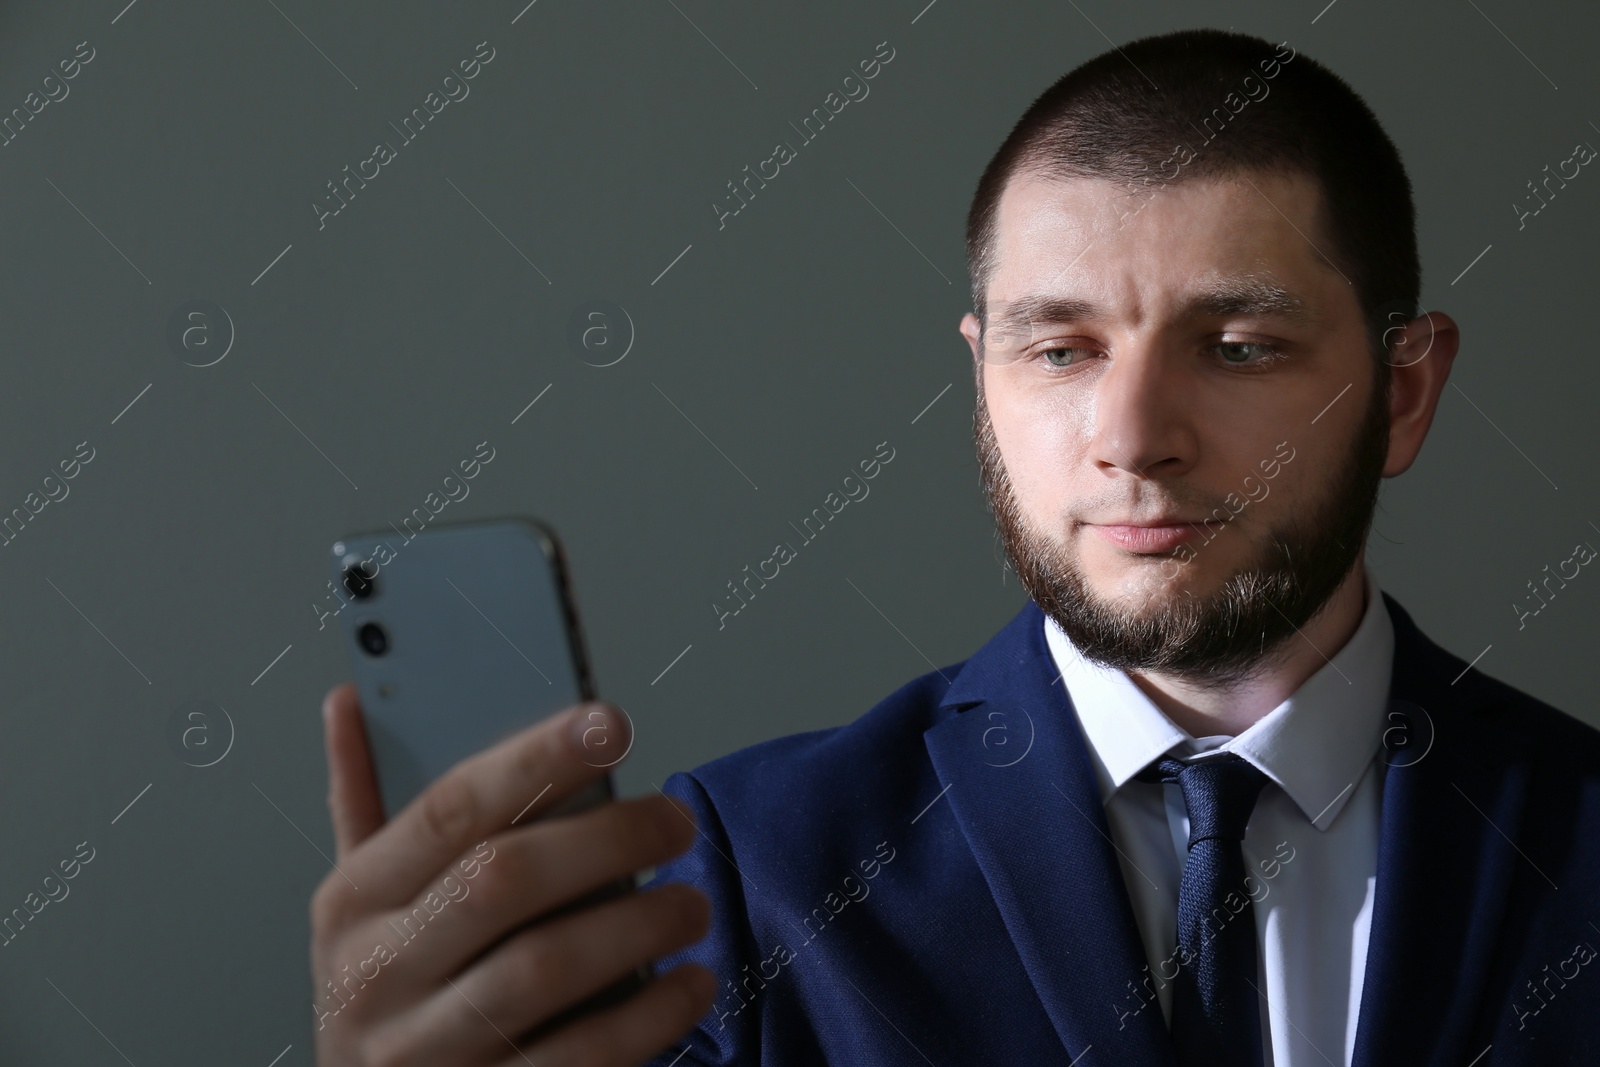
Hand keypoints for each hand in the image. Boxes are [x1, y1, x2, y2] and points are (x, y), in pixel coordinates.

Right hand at [311, 683, 714, 1065]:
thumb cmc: (383, 993)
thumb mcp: (357, 905)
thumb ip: (362, 803)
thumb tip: (351, 699)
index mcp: (353, 901)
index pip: (449, 809)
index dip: (534, 758)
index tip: (609, 723)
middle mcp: (376, 973)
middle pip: (504, 880)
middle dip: (608, 840)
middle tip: (677, 822)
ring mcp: (424, 1050)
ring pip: (545, 968)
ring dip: (639, 927)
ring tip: (693, 904)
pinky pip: (580, 1057)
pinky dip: (649, 1015)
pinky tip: (690, 983)